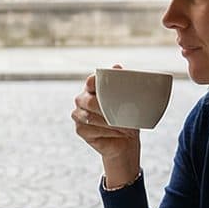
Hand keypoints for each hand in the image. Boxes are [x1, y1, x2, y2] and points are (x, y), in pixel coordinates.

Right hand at [72, 69, 140, 185]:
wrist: (126, 141)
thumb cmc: (127, 118)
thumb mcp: (129, 100)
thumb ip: (123, 84)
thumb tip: (116, 67)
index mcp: (94, 89)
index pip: (91, 81)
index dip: (95, 83)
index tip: (104, 88)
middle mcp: (83, 99)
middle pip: (88, 100)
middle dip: (104, 108)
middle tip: (119, 113)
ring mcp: (79, 114)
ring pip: (88, 116)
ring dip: (106, 122)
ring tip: (120, 125)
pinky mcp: (80, 129)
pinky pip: (88, 129)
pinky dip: (104, 132)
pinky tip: (113, 133)